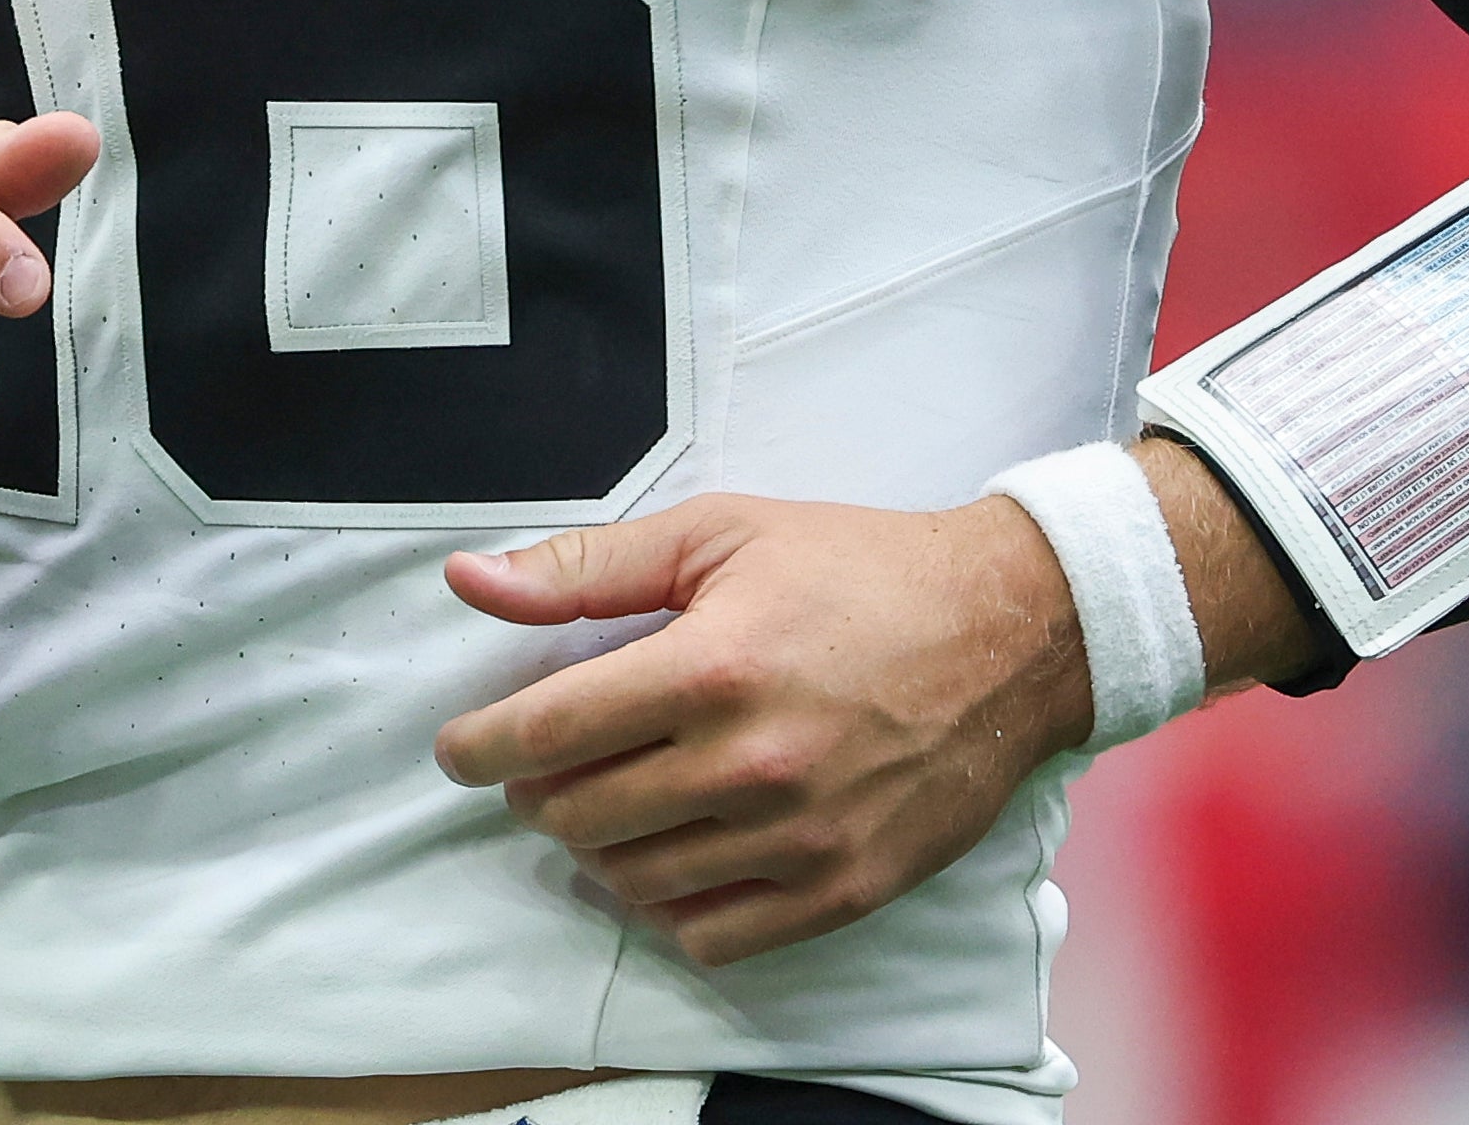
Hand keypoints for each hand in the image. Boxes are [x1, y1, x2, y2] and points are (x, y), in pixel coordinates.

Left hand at [430, 493, 1093, 967]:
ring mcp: (800, 836)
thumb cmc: (856, 570)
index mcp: (713, 665)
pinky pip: (712, 934)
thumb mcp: (719, 534)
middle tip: (550, 763)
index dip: (482, 746)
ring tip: (614, 800)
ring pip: (637, 879)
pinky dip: (669, 904)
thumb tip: (468, 581)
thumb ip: (585, 568)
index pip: (550, 730)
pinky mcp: (843, 888)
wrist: (1008, 633)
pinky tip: (672, 856)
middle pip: (582, 814)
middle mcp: (752, 761)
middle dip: (541, 791)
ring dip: (600, 846)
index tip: (460, 749)